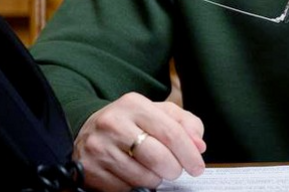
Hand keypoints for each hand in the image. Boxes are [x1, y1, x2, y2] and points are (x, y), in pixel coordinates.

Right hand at [73, 92, 205, 191]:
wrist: (89, 131)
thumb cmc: (130, 123)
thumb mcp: (158, 113)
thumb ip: (184, 123)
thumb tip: (199, 145)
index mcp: (133, 104)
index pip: (171, 133)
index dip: (189, 154)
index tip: (197, 167)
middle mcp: (113, 123)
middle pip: (158, 158)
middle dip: (174, 169)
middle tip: (175, 171)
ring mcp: (99, 148)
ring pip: (143, 177)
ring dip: (155, 180)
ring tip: (153, 170)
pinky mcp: (90, 171)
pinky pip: (124, 189)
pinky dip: (136, 187)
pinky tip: (134, 175)